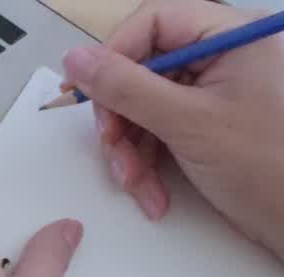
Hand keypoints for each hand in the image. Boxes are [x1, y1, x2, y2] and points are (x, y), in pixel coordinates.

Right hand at [61, 0, 283, 257]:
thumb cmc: (265, 167)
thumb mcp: (187, 123)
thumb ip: (126, 87)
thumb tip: (74, 58)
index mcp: (233, 36)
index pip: (154, 21)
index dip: (114, 54)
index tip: (88, 91)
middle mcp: (223, 56)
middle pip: (142, 67)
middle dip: (121, 116)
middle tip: (112, 147)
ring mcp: (213, 92)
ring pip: (143, 105)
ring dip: (129, 149)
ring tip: (136, 183)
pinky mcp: (205, 125)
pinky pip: (157, 131)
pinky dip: (146, 163)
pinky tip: (153, 192)